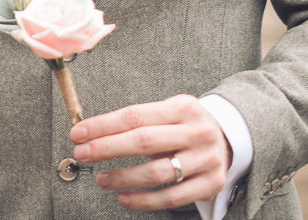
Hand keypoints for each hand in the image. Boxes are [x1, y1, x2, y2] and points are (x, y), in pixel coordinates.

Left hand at [70, 94, 231, 211]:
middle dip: (106, 148)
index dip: (103, 126)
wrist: (229, 140)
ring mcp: (207, 159)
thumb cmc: (185, 126)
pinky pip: (172, 197)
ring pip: (157, 173)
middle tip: (82, 154)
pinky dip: (144, 200)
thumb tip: (92, 134)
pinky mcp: (212, 184)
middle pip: (143, 142)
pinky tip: (124, 198)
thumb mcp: (169, 112)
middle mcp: (197, 132)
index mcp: (183, 107)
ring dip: (123, 178)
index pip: (134, 116)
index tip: (78, 133)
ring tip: (101, 179)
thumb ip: (138, 122)